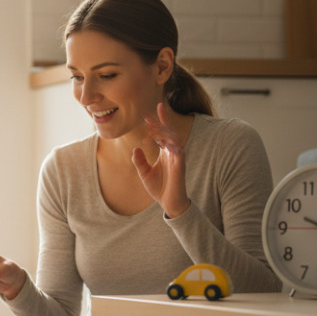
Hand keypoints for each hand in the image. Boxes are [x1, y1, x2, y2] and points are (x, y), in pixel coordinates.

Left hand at [131, 102, 189, 217]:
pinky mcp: (181, 165)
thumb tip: (135, 148)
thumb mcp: (144, 173)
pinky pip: (178, 152)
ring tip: (153, 129)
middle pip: (168, 132)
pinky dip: (172, 145)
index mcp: (164, 152)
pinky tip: (165, 141)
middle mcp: (172, 152)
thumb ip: (140, 161)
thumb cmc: (159, 188)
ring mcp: (177, 157)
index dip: (157, 122)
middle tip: (149, 117)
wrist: (169, 202)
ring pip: (173, 139)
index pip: (162, 133)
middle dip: (160, 123)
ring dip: (164, 133)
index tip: (148, 113)